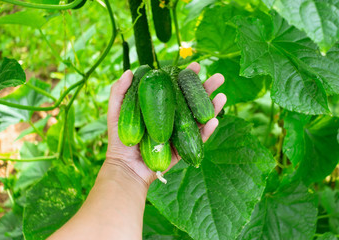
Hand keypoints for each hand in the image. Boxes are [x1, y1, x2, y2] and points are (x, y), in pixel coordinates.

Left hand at [105, 62, 225, 185]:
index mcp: (160, 106)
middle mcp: (173, 116)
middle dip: (206, 87)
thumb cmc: (119, 139)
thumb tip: (130, 71)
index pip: (176, 87)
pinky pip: (198, 138)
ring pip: (199, 117)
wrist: (125, 167)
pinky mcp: (183, 147)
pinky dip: (207, 130)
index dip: (186, 76)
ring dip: (212, 106)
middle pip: (192, 99)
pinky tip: (214, 120)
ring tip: (222, 96)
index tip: (194, 66)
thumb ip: (119, 92)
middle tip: (218, 77)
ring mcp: (179, 132)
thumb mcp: (116, 112)